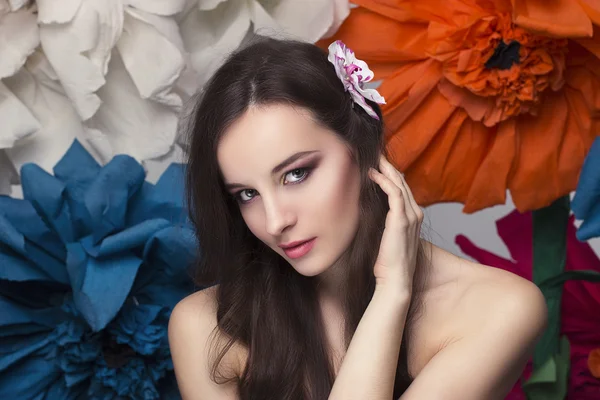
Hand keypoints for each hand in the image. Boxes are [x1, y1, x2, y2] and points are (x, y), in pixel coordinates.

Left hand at [368, 155, 422, 296]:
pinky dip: (384, 181)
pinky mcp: (401, 220)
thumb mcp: (385, 236)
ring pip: (400, 184)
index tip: (378, 164)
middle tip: (376, 154)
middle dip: (389, 167)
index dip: (391, 175)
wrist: (395, 280)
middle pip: (403, 182)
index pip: (403, 189)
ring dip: (386, 170)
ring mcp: (411, 216)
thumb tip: (367, 210)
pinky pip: (394, 193)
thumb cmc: (388, 262)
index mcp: (413, 217)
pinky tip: (373, 174)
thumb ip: (382, 221)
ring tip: (374, 159)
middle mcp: (415, 213)